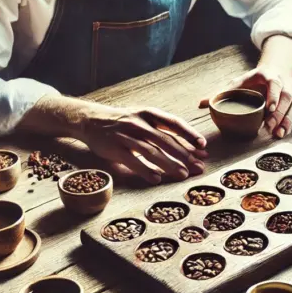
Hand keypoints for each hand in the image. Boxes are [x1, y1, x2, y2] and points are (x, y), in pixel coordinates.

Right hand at [21, 97, 206, 183]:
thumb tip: (187, 146)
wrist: (89, 120)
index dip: (188, 134)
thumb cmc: (122, 121)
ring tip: (182, 174)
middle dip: (184, 154)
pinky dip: (145, 170)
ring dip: (169, 164)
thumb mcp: (142, 118)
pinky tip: (156, 178)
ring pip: (151, 151)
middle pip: (165, 140)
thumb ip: (162, 130)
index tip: (202, 146)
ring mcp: (126, 135)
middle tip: (198, 166)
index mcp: (148, 114)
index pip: (173, 123)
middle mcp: (138, 123)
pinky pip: (132, 160)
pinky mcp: (114, 148)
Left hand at [199, 35, 291, 138]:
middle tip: (272, 129)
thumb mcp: (237, 83)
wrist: (275, 70)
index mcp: (268, 75)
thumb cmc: (253, 80)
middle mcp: (284, 81)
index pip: (274, 84)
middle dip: (280, 114)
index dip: (273, 96)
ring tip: (280, 134)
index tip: (269, 109)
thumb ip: (221, 93)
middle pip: (286, 97)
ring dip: (289, 120)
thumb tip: (200, 104)